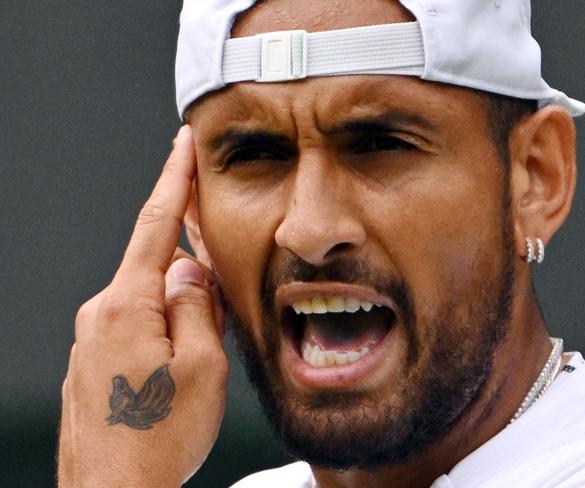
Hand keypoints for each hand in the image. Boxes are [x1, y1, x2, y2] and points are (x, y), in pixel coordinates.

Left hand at [58, 126, 227, 486]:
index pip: (154, 224)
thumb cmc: (159, 439)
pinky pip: (135, 330)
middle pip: (156, 271)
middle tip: (218, 319)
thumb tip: (189, 271)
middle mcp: (100, 314)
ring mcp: (91, 340)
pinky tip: (173, 378)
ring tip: (196, 366)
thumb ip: (197, 305)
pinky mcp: (92, 363)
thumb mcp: (202, 366)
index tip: (182, 143)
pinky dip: (162, 338)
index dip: (173, 179)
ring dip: (180, 318)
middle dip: (192, 280)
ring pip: (149, 305)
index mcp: (127, 305)